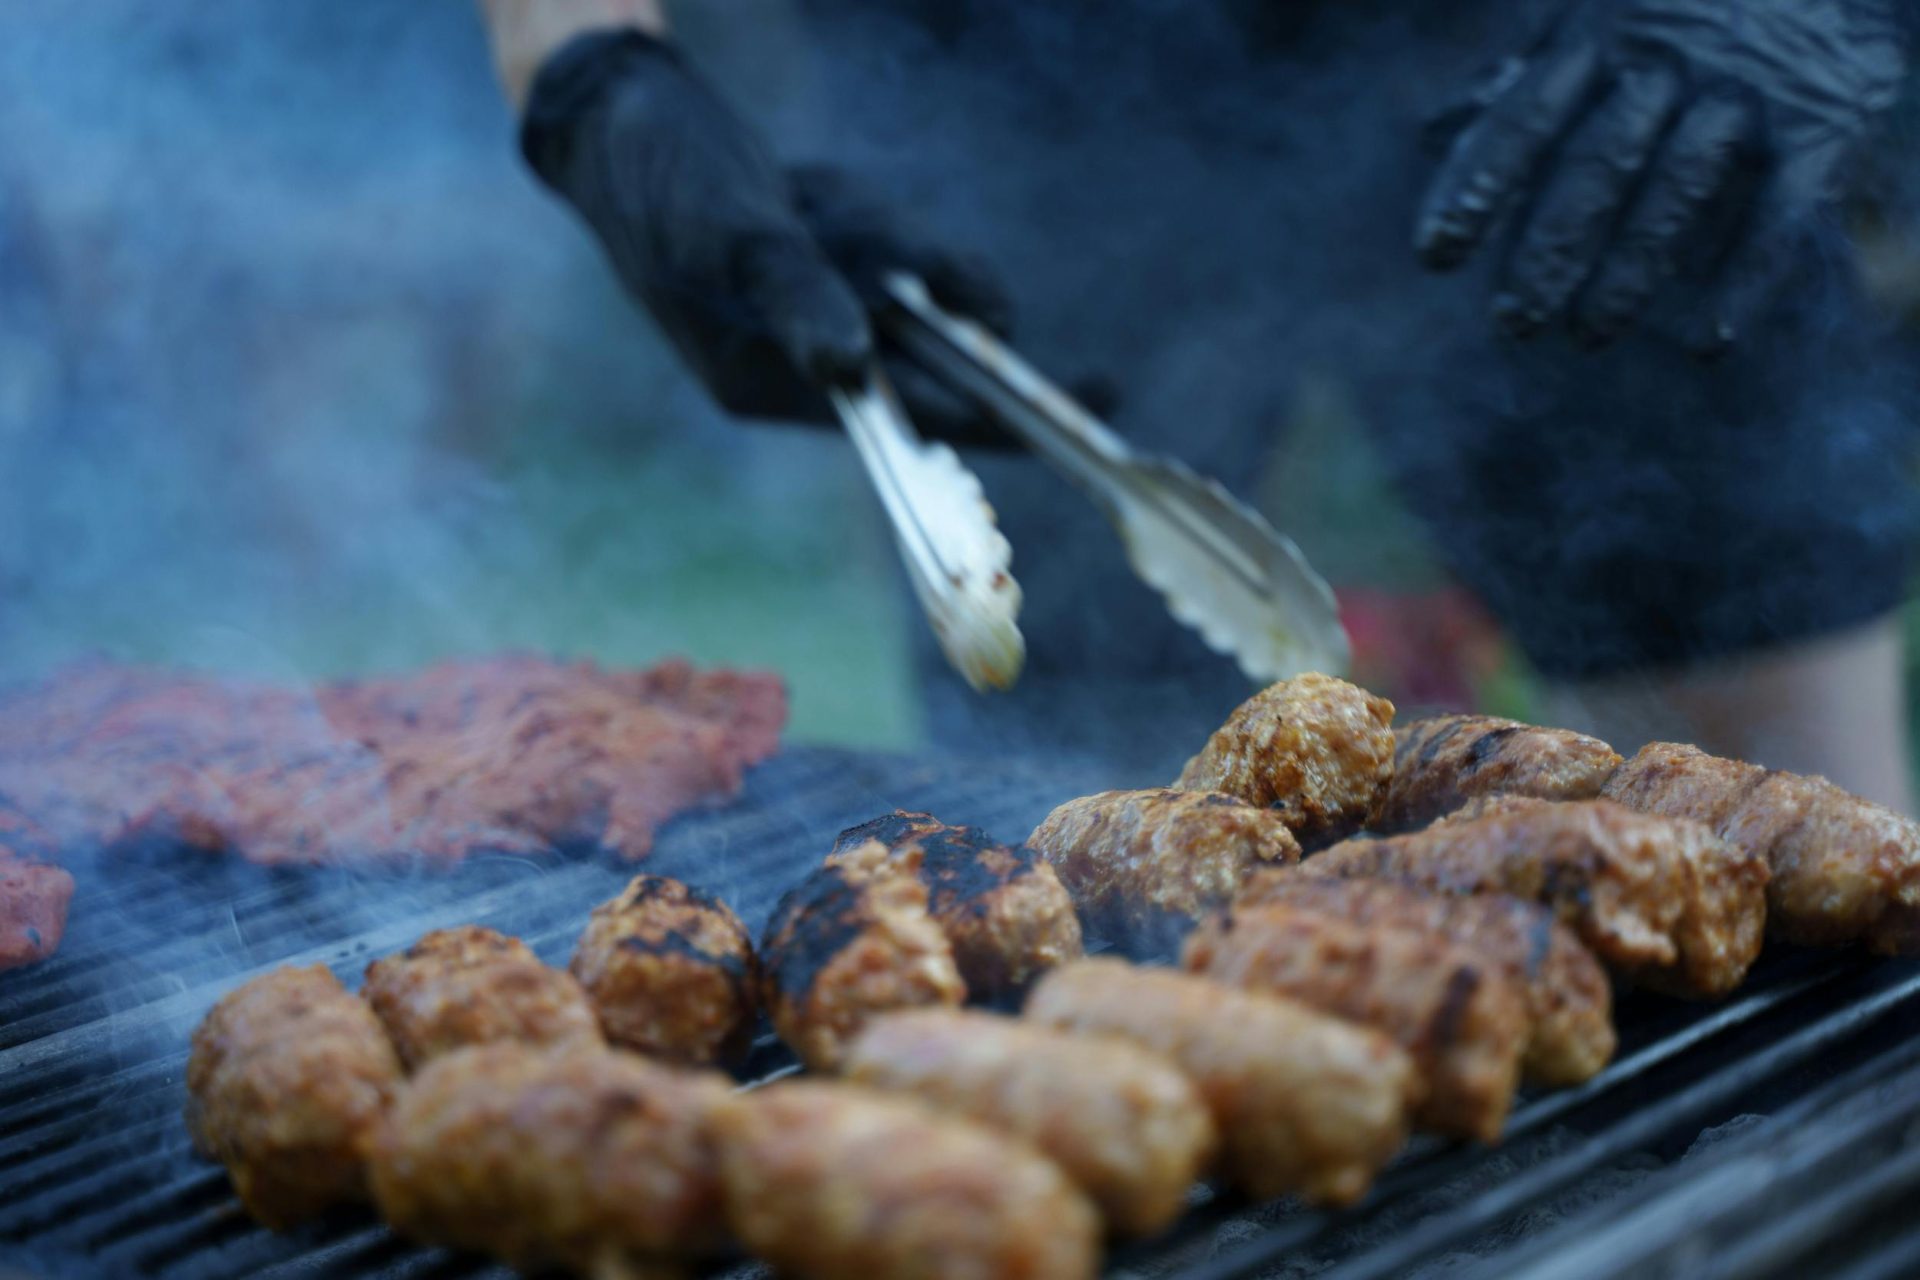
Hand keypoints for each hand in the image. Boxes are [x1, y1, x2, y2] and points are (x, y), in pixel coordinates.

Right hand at [519, 29, 1019, 441]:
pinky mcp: (811, 280)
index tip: (1086, 405)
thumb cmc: (662, 172)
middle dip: (918, 274)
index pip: (909, 416)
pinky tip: (810, 193)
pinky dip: (864, 216)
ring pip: (909, 290)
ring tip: (811, 196)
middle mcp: (791, 368)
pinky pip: (881, 253)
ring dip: (879, 232)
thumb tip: (851, 364)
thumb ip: (793, 293)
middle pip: (921, 345)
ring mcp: (804, 323)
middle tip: (858, 224)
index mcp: (762, 383)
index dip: (997, 413)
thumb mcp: (730, 228)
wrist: (616, 111)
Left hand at [1415, 0, 1907, 352]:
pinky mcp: (1820, 121)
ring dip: (1628, 275)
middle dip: (1548, 250)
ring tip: (1586, 337)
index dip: (1478, 187)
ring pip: (1675, 192)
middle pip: (1595, 166)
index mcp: (1599, 36)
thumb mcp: (1598, 17)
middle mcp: (1666, 64)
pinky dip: (1747, 275)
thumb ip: (1523, 79)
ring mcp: (1741, 92)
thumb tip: (1434, 134)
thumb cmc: (1686, 2)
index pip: (1523, 118)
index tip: (1435, 255)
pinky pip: (1783, 208)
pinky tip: (1709, 342)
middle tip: (1512, 322)